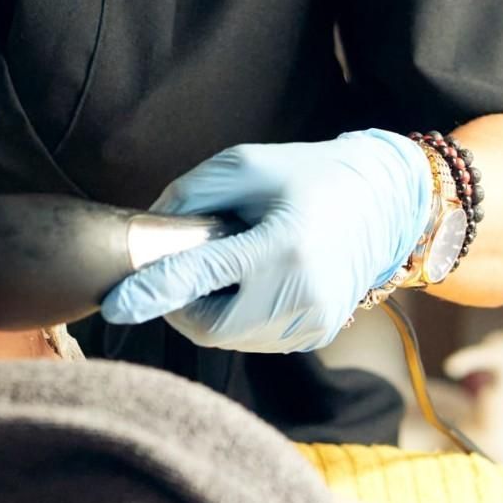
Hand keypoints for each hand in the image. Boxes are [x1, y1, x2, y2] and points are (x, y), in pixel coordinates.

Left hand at [100, 131, 430, 352]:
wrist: (386, 200)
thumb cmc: (311, 174)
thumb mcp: (247, 165)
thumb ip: (192, 194)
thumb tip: (151, 230)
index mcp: (283, 248)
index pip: (200, 278)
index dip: (152, 292)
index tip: (115, 305)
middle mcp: (301, 296)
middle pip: (209, 327)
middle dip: (183, 303)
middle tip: (182, 268)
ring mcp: (313, 323)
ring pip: (231, 338)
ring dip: (211, 309)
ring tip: (230, 264)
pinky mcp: (317, 335)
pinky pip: (256, 337)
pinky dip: (239, 314)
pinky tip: (254, 279)